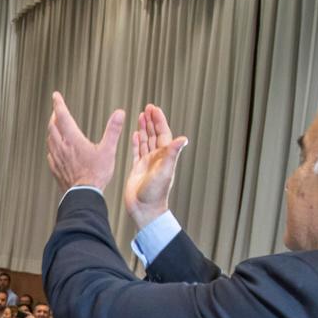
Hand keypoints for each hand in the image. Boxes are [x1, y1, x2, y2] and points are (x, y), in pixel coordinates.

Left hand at [46, 91, 126, 191]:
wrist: (84, 195)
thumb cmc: (96, 174)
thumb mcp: (108, 150)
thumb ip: (113, 130)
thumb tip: (119, 113)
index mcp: (73, 139)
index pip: (62, 116)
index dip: (58, 104)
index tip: (55, 96)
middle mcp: (61, 147)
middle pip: (52, 126)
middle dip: (54, 116)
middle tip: (57, 110)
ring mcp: (56, 158)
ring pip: (50, 139)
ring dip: (52, 130)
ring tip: (55, 126)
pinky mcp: (55, 169)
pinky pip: (50, 154)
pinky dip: (52, 146)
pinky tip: (55, 148)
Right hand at [123, 104, 189, 229]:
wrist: (145, 209)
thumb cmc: (156, 193)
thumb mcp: (165, 171)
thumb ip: (172, 154)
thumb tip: (183, 138)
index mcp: (164, 156)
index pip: (163, 133)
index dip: (159, 120)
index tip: (154, 109)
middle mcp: (157, 158)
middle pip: (154, 134)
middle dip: (151, 121)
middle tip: (147, 108)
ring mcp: (147, 163)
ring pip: (146, 141)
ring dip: (144, 128)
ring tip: (140, 116)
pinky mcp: (137, 169)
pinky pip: (137, 151)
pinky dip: (136, 142)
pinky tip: (135, 134)